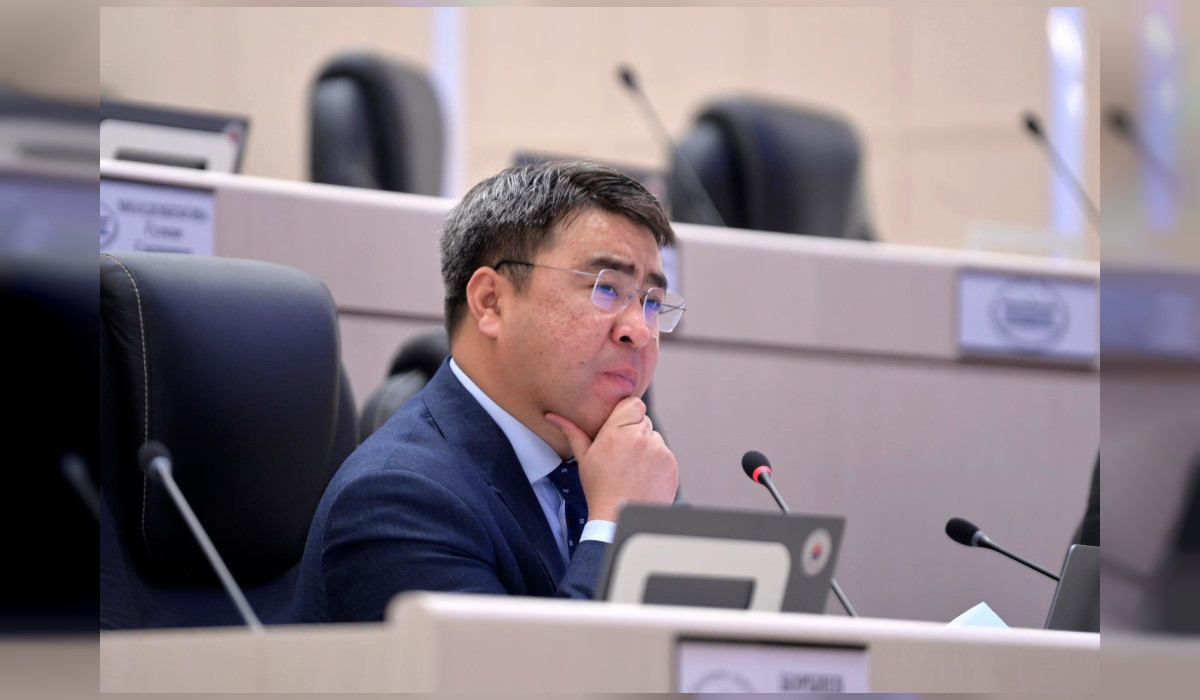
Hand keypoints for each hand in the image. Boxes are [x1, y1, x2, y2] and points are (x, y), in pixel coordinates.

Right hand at [545, 397, 678, 521]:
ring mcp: (659, 451)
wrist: (621, 517)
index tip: (621, 429)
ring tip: (632, 470)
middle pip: (644, 421)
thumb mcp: (584, 458)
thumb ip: (572, 432)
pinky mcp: (671, 464)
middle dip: (636, 433)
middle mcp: (641, 437)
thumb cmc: (599, 488)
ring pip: (655, 438)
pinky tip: (643, 477)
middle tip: (623, 455)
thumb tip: (552, 415)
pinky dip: (657, 463)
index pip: (634, 404)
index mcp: (618, 431)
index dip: (628, 415)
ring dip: (647, 448)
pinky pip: (665, 455)